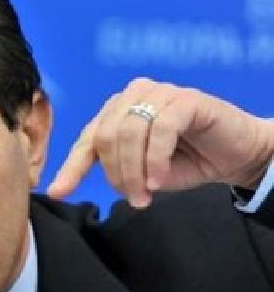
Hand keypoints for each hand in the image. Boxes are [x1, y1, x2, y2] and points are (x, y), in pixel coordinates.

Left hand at [47, 78, 273, 207]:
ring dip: (136, 172)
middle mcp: (132, 97)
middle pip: (106, 138)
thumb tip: (70, 185)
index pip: (87, 141)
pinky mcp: (185, 99)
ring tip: (147, 194)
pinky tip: (159, 181)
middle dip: (117, 174)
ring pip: (129, 133)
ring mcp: (158, 93)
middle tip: (134, 199)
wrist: (234, 155)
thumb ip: (114, 170)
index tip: (57, 193)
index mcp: (115, 113)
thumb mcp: (141, 171)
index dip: (71, 168)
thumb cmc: (183, 162)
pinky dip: (156, 159)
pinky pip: (160, 129)